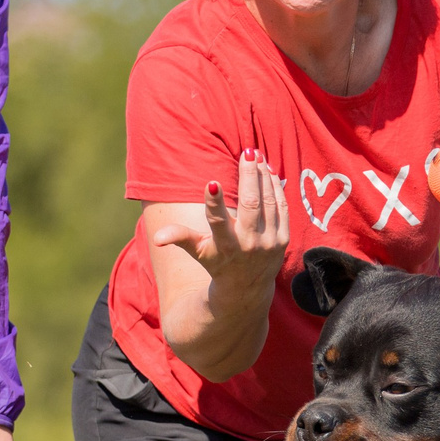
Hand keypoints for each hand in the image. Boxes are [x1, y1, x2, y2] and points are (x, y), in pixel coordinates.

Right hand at [151, 151, 289, 295]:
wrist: (246, 288)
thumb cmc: (217, 262)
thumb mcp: (198, 251)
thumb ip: (179, 237)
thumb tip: (157, 238)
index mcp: (225, 245)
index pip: (218, 221)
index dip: (214, 202)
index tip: (212, 182)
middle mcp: (248, 244)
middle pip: (251, 204)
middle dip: (249, 175)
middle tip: (247, 152)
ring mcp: (269, 242)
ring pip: (268, 201)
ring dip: (263, 176)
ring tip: (257, 156)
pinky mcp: (283, 240)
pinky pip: (281, 207)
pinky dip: (276, 187)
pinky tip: (269, 172)